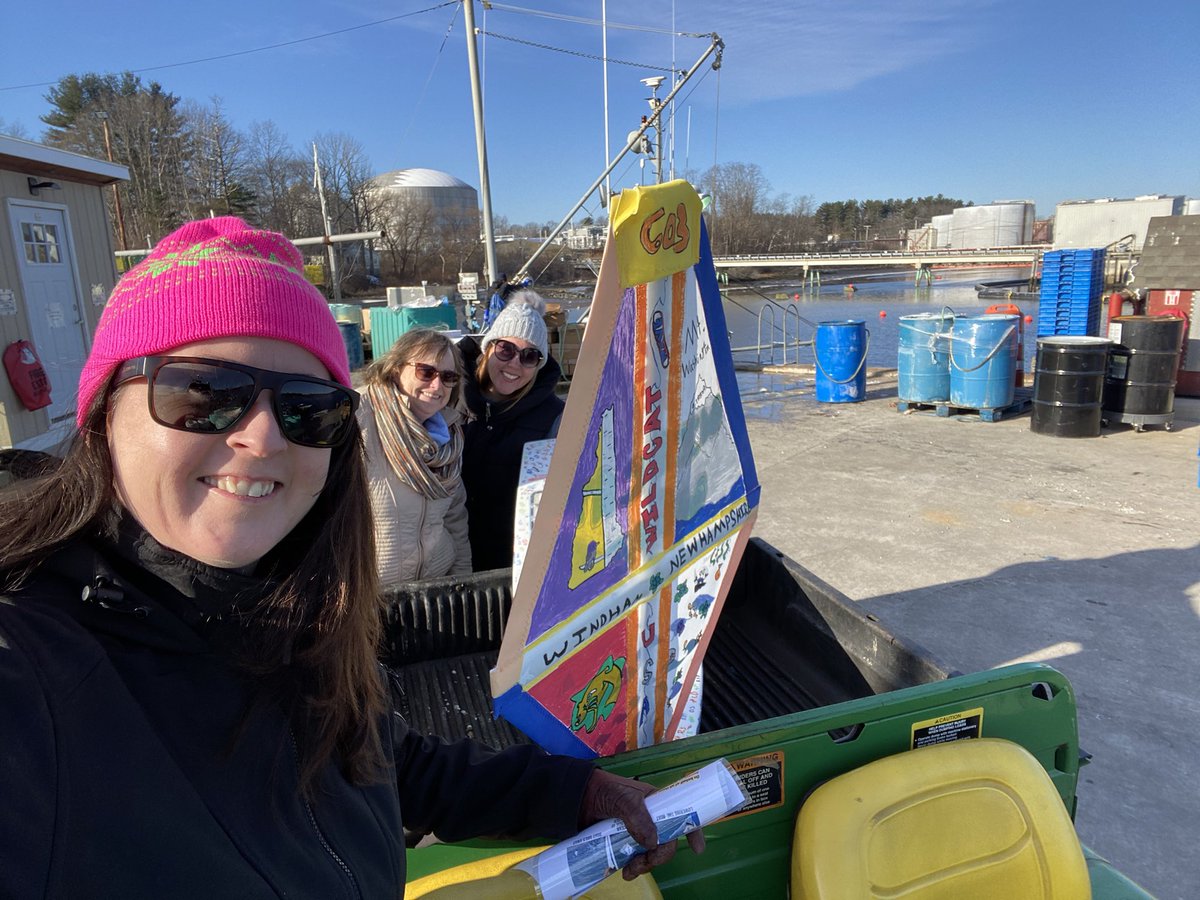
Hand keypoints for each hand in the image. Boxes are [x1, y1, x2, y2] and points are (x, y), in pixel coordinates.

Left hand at [579, 769, 705, 880]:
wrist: (576, 798)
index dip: (692, 831)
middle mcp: (650, 819)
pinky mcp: (622, 843)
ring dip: (644, 866)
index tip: (698, 848)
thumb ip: (637, 817)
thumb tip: (652, 843)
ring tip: (628, 872)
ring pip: (650, 854)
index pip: (680, 814)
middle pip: (665, 842)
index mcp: (656, 803)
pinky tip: (624, 872)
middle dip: (659, 856)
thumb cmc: (603, 790)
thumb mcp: (623, 798)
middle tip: (644, 864)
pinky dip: (632, 867)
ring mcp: (636, 832)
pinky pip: (633, 859)